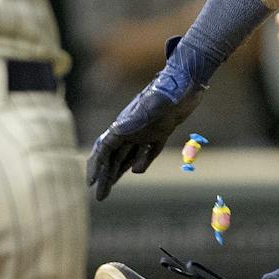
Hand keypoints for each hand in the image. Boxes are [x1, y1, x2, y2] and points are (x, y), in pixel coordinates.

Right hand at [86, 42, 205, 201]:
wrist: (188, 81)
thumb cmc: (169, 90)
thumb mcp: (152, 104)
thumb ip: (136, 117)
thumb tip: (115, 131)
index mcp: (126, 123)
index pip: (105, 148)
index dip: (97, 165)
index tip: (91, 183)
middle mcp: (133, 127)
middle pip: (114, 156)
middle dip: (105, 176)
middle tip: (99, 198)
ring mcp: (147, 129)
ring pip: (128, 154)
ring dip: (119, 172)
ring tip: (109, 188)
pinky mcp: (162, 130)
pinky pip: (149, 149)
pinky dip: (143, 160)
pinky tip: (137, 169)